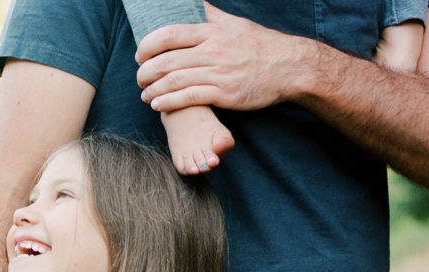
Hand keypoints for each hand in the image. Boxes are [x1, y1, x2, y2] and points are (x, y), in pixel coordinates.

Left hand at [135, 3, 315, 112]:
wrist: (289, 67)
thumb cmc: (260, 45)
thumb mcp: (235, 23)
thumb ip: (211, 15)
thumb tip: (196, 3)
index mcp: (212, 32)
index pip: (169, 35)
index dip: (148, 45)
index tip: (140, 55)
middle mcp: (212, 51)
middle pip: (166, 61)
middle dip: (145, 72)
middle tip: (139, 79)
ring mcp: (218, 73)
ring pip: (174, 81)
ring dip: (153, 90)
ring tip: (145, 95)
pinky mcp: (224, 94)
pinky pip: (188, 98)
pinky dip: (168, 102)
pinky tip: (157, 105)